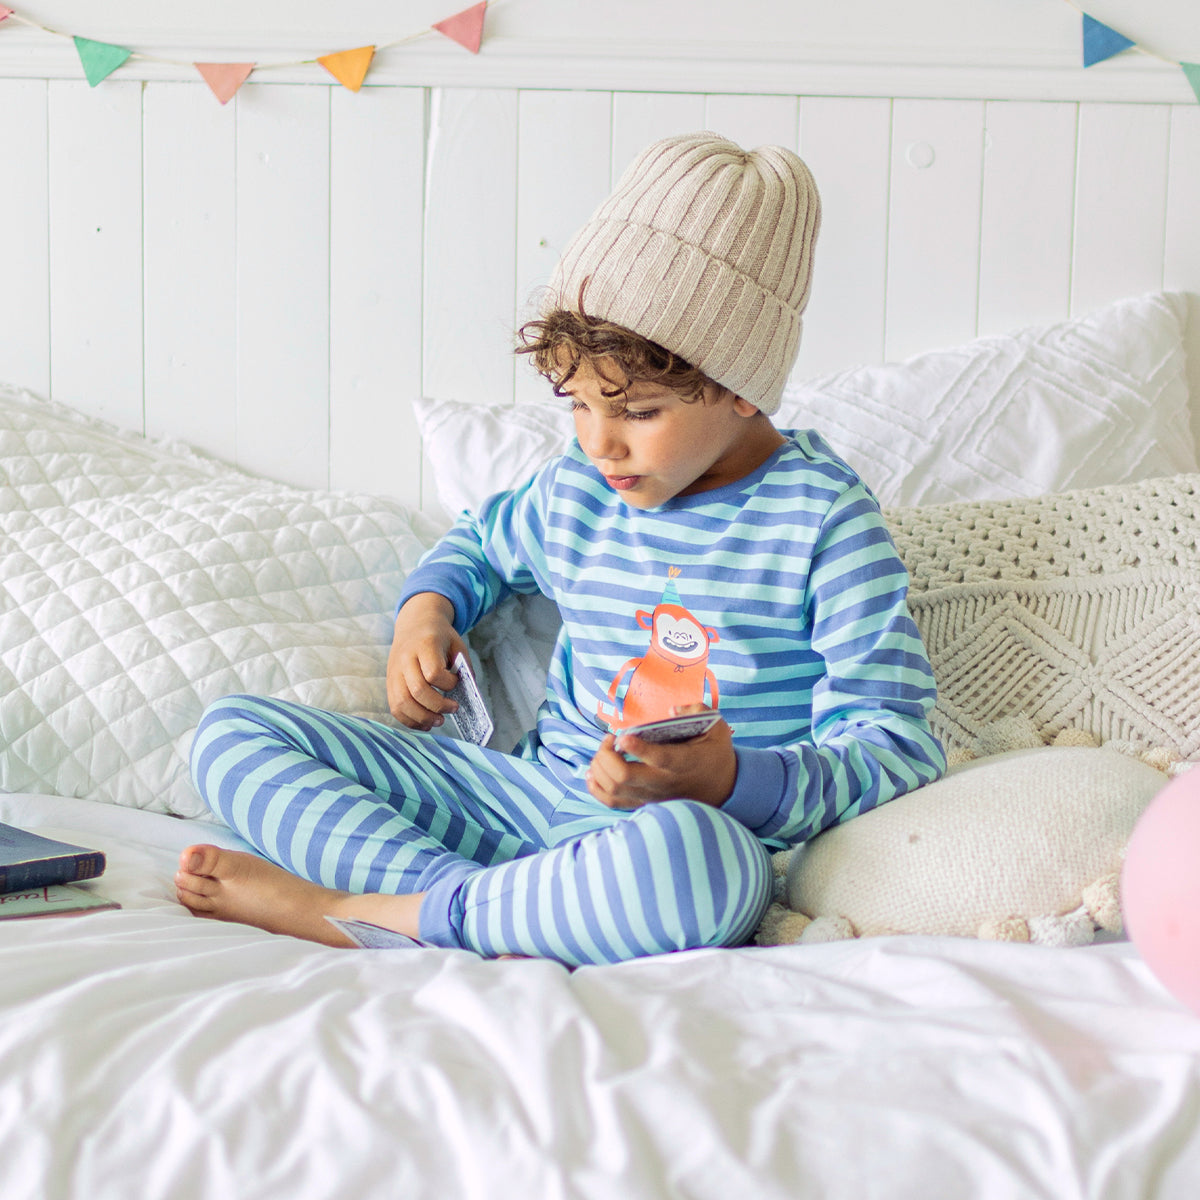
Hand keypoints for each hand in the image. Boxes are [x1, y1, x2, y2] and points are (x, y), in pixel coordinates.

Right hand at [386, 592, 468, 729]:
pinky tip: (425, 723)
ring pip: (402, 702)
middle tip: (453, 709)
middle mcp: (405, 659)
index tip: (456, 683)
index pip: (433, 673)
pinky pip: (395, 707)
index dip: (448, 684)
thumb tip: (468, 693)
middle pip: (417, 691)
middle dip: (438, 706)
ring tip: (439, 721)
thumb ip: (464, 666)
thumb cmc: (439, 636)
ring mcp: (394, 672)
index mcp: (424, 645)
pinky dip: (409, 720)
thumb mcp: (456, 643)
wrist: (414, 623)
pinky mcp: (390, 682)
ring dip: (422, 717)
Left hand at [585, 705, 736, 809]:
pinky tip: (593, 771)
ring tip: (603, 750)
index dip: (638, 749)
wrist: (722, 787)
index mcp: (684, 761)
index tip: (622, 736)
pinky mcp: (644, 802)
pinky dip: (596, 787)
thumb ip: (696, 711)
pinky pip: (612, 802)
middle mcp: (665, 782)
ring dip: (599, 768)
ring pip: (614, 789)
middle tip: (609, 739)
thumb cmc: (715, 752)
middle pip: (624, 776)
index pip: (659, 758)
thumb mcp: (716, 726)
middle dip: (606, 755)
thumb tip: (671, 710)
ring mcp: (652, 795)